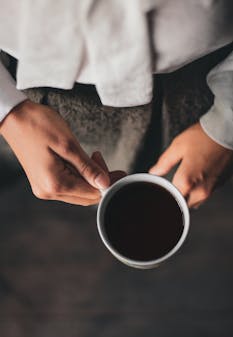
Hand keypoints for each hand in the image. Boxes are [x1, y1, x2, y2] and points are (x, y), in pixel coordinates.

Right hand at [0, 100, 124, 205]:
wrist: (14, 117)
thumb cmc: (38, 125)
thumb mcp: (68, 145)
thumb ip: (88, 168)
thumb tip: (105, 183)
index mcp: (55, 184)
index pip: (92, 193)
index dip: (109, 183)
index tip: (120, 172)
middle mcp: (49, 191)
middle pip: (86, 196)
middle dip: (100, 181)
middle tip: (103, 159)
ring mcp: (45, 188)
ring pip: (78, 191)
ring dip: (90, 177)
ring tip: (92, 156)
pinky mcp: (43, 181)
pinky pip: (68, 185)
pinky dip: (79, 176)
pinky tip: (81, 162)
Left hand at [149, 122, 232, 207]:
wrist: (226, 132)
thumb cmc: (204, 137)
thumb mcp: (178, 146)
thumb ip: (164, 163)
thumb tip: (155, 172)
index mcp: (187, 181)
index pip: (171, 199)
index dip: (165, 194)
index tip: (162, 187)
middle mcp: (200, 190)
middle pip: (184, 204)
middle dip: (177, 197)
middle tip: (172, 184)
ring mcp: (211, 189)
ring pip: (195, 202)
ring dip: (188, 195)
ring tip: (186, 179)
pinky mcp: (219, 184)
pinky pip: (205, 194)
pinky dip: (199, 189)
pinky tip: (197, 176)